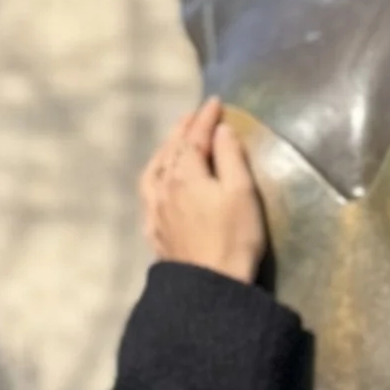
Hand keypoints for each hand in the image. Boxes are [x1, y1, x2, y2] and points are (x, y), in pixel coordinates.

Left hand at [142, 100, 266, 282]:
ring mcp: (156, 210)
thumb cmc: (233, 237)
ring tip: (173, 142)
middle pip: (170, 150)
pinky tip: (158, 183)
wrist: (209, 286)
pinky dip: (154, 178)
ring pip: (154, 170)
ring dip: (164, 151)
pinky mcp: (155, 232)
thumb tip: (220, 131)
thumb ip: (230, 157)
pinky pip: (148, 195)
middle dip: (182, 129)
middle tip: (193, 115)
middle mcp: (164, 187)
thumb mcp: (241, 192)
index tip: (215, 102)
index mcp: (186, 174)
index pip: (195, 137)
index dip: (205, 118)